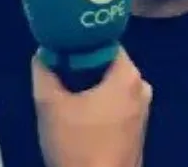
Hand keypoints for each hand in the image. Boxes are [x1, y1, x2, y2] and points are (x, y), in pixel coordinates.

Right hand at [33, 47, 151, 166]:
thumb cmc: (76, 145)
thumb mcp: (49, 104)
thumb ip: (43, 70)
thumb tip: (44, 53)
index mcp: (128, 75)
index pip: (104, 42)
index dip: (79, 44)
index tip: (60, 50)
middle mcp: (142, 87)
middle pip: (108, 64)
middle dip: (82, 68)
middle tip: (58, 75)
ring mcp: (143, 110)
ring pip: (111, 85)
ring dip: (89, 88)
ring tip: (65, 96)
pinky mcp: (137, 129)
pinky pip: (116, 104)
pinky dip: (99, 104)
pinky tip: (79, 116)